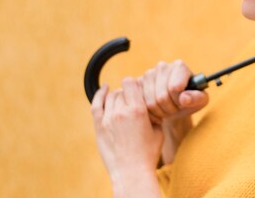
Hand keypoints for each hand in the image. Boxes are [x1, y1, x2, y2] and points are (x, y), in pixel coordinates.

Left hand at [91, 78, 163, 195]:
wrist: (131, 171)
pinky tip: (104, 89)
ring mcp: (108, 118)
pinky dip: (100, 94)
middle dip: (128, 93)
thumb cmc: (148, 154)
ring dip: (117, 96)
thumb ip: (153, 115)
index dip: (134, 84)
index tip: (138, 89)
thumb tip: (149, 104)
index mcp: (138, 110)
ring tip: (123, 102)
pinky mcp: (99, 126)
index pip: (131, 83)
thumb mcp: (158, 131)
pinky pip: (96, 104)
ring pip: (111, 97)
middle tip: (133, 101)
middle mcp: (122, 111)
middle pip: (121, 91)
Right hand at [142, 60, 208, 123]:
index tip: (183, 103)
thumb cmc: (190, 99)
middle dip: (170, 109)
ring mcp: (148, 74)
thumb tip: (184, 98)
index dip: (179, 101)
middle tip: (175, 110)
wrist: (175, 101)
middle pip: (161, 96)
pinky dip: (149, 112)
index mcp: (179, 66)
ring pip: (150, 102)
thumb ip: (196, 98)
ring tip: (167, 110)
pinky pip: (140, 104)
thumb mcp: (200, 100)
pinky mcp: (137, 83)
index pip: (175, 88)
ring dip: (160, 112)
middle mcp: (162, 66)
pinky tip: (157, 110)